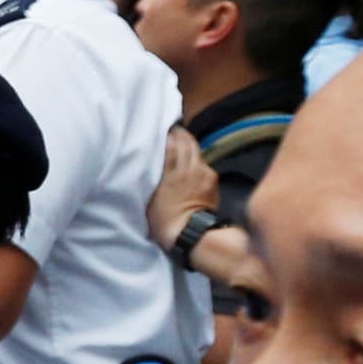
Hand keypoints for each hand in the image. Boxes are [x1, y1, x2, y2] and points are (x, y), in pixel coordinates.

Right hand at [148, 125, 219, 249]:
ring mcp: (204, 172)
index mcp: (173, 170)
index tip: (160, 129)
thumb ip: (154, 172)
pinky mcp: (212, 179)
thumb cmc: (163, 218)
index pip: (172, 142)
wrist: (191, 234)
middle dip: (179, 134)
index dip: (167, 133)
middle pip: (186, 141)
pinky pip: (203, 163)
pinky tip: (189, 163)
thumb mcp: (150, 194)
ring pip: (196, 149)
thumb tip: (152, 158)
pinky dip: (195, 159)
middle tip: (170, 131)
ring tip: (179, 142)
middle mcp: (191, 167)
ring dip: (188, 144)